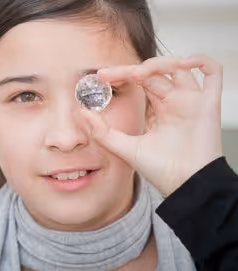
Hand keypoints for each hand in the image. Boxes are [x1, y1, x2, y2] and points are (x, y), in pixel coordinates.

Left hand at [82, 55, 223, 195]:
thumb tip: (80, 112)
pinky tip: (183, 63)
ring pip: (178, 67)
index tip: (100, 77)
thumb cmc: (161, 170)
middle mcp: (175, 101)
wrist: (185, 186)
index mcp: (158, 109)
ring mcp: (192, 101)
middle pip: (154, 72)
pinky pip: (213, 73)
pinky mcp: (209, 104)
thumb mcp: (126, 149)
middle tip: (107, 75)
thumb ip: (103, 132)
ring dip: (158, 63)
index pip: (139, 81)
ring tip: (136, 74)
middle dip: (130, 70)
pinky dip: (201, 61)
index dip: (121, 74)